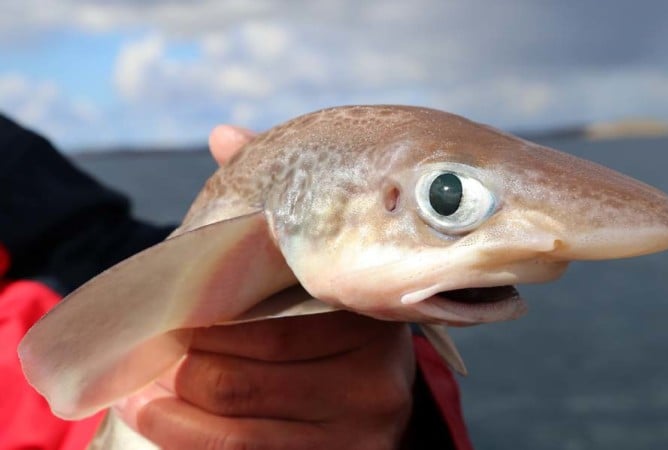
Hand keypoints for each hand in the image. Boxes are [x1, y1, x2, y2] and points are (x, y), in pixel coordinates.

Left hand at [118, 313, 414, 448]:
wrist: (383, 402)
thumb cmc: (341, 345)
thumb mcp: (328, 307)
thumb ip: (276, 293)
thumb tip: (180, 298)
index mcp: (367, 331)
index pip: (267, 335)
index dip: (203, 330)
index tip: (167, 320)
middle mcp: (370, 390)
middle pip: (241, 387)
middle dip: (179, 374)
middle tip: (149, 360)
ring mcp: (356, 442)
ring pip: (236, 438)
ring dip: (171, 418)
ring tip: (142, 399)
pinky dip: (192, 444)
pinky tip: (167, 425)